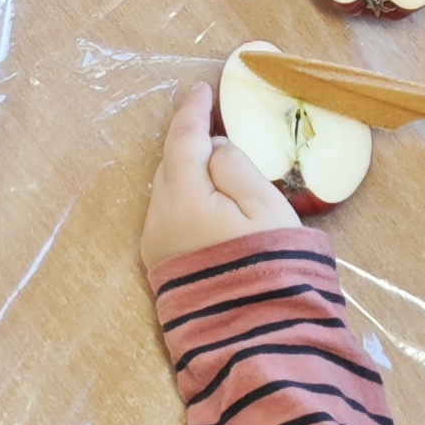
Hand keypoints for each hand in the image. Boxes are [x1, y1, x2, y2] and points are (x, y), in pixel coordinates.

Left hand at [141, 79, 296, 267]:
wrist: (254, 336)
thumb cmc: (268, 263)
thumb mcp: (264, 206)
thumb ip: (236, 165)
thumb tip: (215, 148)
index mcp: (181, 196)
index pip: (182, 140)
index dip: (192, 111)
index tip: (202, 88)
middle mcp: (158, 216)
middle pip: (170, 163)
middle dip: (190, 139)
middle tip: (213, 119)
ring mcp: (156, 243)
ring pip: (169, 189)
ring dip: (189, 169)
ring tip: (215, 157)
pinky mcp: (163, 263)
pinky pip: (172, 212)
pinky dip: (187, 194)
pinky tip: (208, 195)